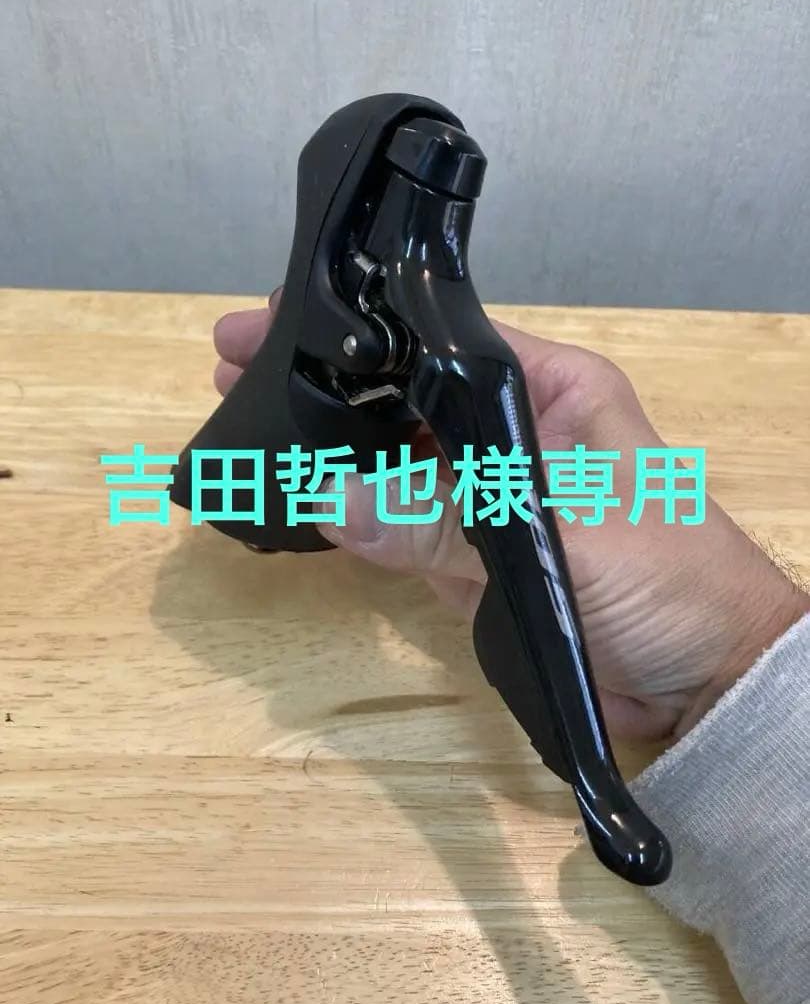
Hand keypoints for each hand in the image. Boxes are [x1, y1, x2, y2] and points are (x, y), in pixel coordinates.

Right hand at [214, 293, 808, 742]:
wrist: (701, 683)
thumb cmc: (667, 581)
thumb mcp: (561, 536)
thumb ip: (447, 519)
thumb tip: (331, 495)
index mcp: (547, 392)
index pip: (442, 343)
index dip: (363, 331)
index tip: (280, 320)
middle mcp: (509, 433)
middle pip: (403, 395)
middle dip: (327, 379)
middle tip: (234, 361)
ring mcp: (484, 496)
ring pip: (393, 460)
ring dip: (326, 444)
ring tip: (246, 421)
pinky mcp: (468, 555)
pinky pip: (398, 526)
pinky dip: (350, 515)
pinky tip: (295, 495)